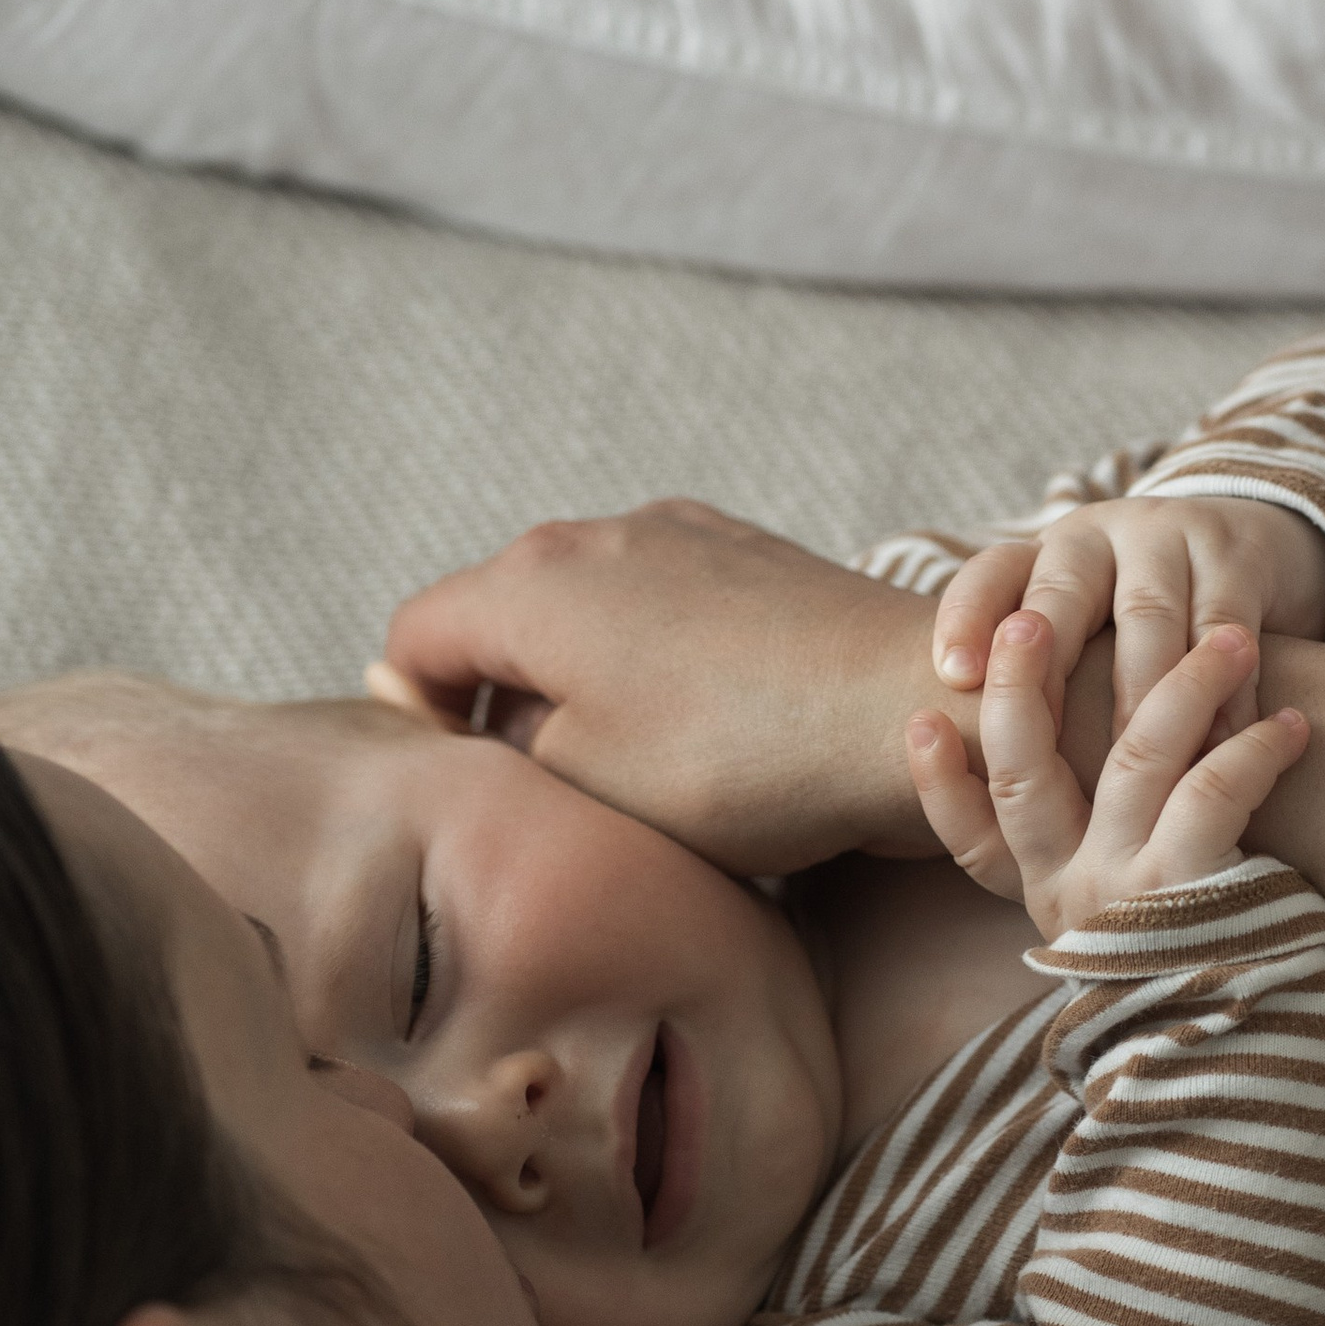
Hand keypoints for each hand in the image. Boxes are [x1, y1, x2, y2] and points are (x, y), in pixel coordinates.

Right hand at [378, 501, 968, 875]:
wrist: (908, 706)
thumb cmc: (744, 760)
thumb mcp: (587, 781)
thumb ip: (508, 746)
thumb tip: (493, 722)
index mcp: (532, 583)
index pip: (416, 640)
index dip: (416, 718)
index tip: (460, 783)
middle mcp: (597, 535)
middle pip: (497, 616)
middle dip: (500, 700)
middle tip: (546, 790)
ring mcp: (680, 535)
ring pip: (584, 610)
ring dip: (582, 682)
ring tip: (633, 767)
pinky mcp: (748, 555)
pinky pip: (661, 605)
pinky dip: (653, 661)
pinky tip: (704, 727)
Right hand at [909, 610, 1306, 937]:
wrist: (1248, 1058)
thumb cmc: (1203, 969)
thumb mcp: (1130, 925)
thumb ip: (1103, 864)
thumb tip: (1116, 773)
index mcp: (1047, 896)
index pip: (968, 838)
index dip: (936, 780)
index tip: (919, 718)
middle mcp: (1071, 892)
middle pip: (1021, 774)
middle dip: (1019, 687)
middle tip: (1027, 617)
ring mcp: (1123, 890)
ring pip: (1133, 756)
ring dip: (1183, 682)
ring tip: (1231, 639)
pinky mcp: (1186, 891)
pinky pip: (1211, 791)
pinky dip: (1255, 748)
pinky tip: (1293, 725)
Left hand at [932, 494, 1324, 733]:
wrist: (1256, 551)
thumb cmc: (1145, 625)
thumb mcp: (1086, 629)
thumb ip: (1034, 677)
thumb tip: (958, 756)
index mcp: (1044, 555)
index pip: (989, 575)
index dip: (965, 620)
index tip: (953, 678)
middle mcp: (1096, 534)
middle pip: (1061, 594)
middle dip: (1047, 669)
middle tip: (1040, 747)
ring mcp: (1169, 534)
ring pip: (1147, 620)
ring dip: (1143, 700)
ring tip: (1137, 777)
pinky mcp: (1237, 554)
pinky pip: (1224, 629)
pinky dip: (1223, 694)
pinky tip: (1219, 748)